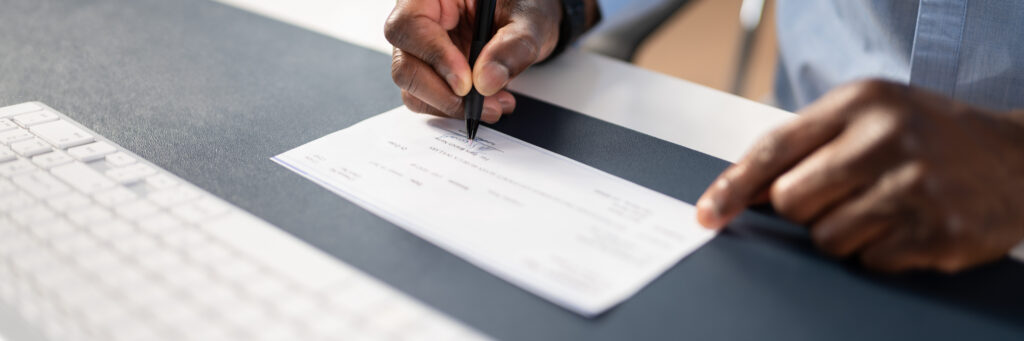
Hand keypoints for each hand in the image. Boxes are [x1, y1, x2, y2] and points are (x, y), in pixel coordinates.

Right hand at [385, 0, 562, 122]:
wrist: (528, 20)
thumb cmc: (524, 7)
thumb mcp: (529, 20)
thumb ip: (513, 46)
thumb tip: (486, 81)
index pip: (410, 25)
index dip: (434, 56)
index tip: (466, 82)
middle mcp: (420, 20)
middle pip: (405, 63)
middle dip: (443, 93)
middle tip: (480, 103)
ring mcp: (421, 49)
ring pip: (413, 87)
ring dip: (451, 106)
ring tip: (494, 104)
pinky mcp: (430, 72)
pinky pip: (428, 99)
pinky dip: (456, 108)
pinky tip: (487, 102)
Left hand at [695, 80, 1023, 272]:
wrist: (1018, 158)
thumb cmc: (930, 136)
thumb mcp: (869, 117)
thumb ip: (806, 145)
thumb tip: (741, 193)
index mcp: (859, 103)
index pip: (774, 149)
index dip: (733, 186)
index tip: (708, 213)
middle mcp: (885, 139)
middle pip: (792, 201)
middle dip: (803, 209)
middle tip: (840, 195)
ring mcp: (915, 187)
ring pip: (826, 238)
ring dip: (842, 234)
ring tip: (880, 208)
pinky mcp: (937, 232)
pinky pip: (869, 261)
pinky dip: (879, 252)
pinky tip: (907, 225)